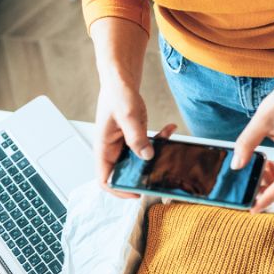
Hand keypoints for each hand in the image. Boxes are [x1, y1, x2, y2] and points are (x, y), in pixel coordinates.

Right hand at [94, 82, 175, 197]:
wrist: (121, 81)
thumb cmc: (117, 95)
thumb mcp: (128, 115)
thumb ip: (136, 137)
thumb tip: (147, 156)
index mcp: (103, 149)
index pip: (105, 180)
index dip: (119, 190)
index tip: (137, 192)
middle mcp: (113, 151)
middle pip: (126, 174)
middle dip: (144, 175)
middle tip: (162, 173)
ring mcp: (124, 146)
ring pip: (140, 162)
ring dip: (156, 158)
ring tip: (169, 148)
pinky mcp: (135, 139)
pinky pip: (148, 147)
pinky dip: (160, 141)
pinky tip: (170, 129)